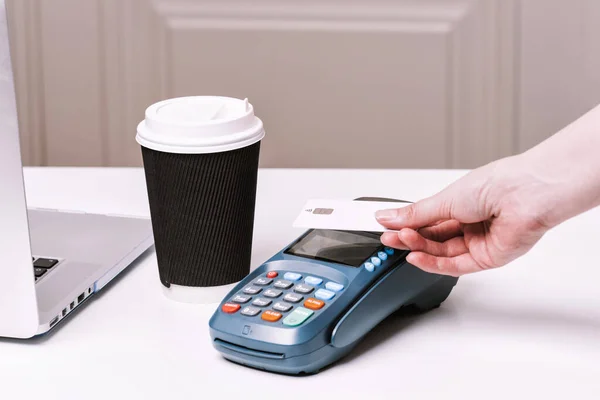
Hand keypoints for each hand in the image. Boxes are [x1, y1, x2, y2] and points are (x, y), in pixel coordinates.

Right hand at [375, 156, 551, 276]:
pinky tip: (415, 257)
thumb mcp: (444, 199)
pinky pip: (455, 265)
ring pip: (441, 252)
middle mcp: (470, 223)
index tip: (385, 226)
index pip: (427, 220)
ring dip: (418, 249)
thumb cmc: (496, 185)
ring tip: (399, 242)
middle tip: (388, 237)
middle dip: (408, 238)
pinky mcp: (486, 259)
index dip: (406, 224)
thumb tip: (388, 217)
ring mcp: (478, 242)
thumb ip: (415, 214)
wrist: (526, 194)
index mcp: (461, 204)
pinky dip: (433, 263)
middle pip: (432, 237)